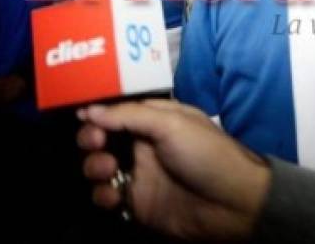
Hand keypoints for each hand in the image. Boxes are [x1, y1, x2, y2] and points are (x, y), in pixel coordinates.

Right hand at [77, 99, 271, 240]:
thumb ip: (128, 116)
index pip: (116, 110)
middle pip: (101, 137)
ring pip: (98, 166)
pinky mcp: (136, 204)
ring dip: (93, 165)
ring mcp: (138, 174)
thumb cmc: (206, 154)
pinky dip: (102, 195)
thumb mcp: (171, 123)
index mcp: (154, 119)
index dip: (97, 112)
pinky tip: (114, 195)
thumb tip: (89, 111)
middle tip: (95, 142)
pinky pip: (106, 196)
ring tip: (108, 169)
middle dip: (90, 138)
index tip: (82, 116)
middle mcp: (142, 144)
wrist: (232, 204)